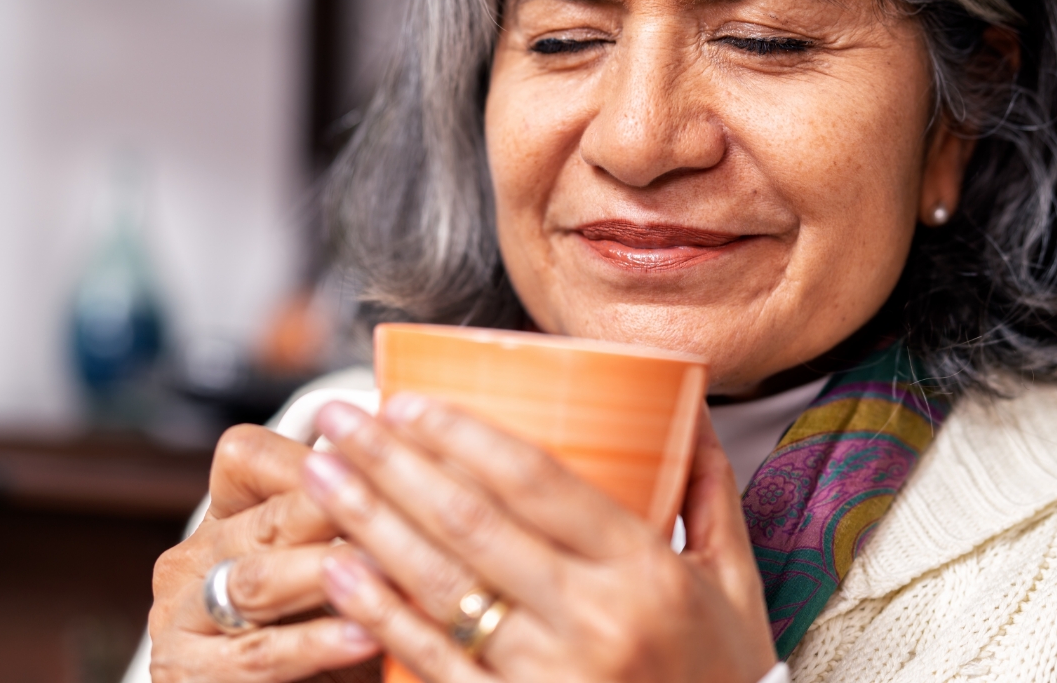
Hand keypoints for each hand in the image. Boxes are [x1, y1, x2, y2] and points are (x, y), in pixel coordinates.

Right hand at [149, 424, 380, 682]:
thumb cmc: (320, 634)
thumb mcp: (334, 572)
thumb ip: (353, 522)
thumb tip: (418, 458)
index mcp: (224, 520)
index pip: (247, 458)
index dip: (311, 455)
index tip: (377, 452)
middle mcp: (192, 562)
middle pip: (264, 520)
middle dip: (334, 509)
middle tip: (396, 502)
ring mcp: (181, 621)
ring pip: (257, 583)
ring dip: (328, 572)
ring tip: (388, 566)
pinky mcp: (189, 676)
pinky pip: (259, 653)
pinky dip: (318, 643)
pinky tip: (366, 635)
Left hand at [302, 396, 777, 682]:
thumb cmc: (722, 673)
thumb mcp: (735, 582)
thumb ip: (710, 493)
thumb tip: (688, 407)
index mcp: (646, 573)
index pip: (540, 484)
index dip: (464, 437)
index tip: (410, 401)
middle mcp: (595, 621)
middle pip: (472, 525)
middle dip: (393, 463)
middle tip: (340, 417)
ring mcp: (549, 676)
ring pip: (442, 587)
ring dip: (370, 524)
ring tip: (320, 475)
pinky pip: (435, 662)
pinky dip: (381, 615)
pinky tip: (342, 569)